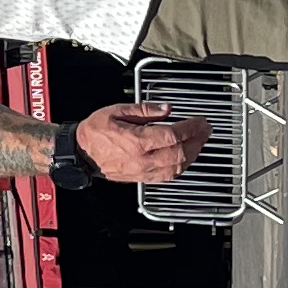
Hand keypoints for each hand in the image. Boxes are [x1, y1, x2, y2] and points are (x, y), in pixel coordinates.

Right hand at [77, 102, 214, 182]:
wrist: (81, 153)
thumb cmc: (95, 132)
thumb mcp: (117, 111)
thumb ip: (145, 110)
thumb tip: (166, 109)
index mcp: (137, 140)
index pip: (173, 135)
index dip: (191, 128)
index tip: (200, 121)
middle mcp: (142, 159)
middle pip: (180, 152)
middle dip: (197, 140)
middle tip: (206, 130)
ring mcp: (143, 171)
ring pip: (177, 167)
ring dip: (193, 155)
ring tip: (200, 142)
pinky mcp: (142, 178)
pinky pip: (168, 176)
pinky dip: (182, 167)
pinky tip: (187, 158)